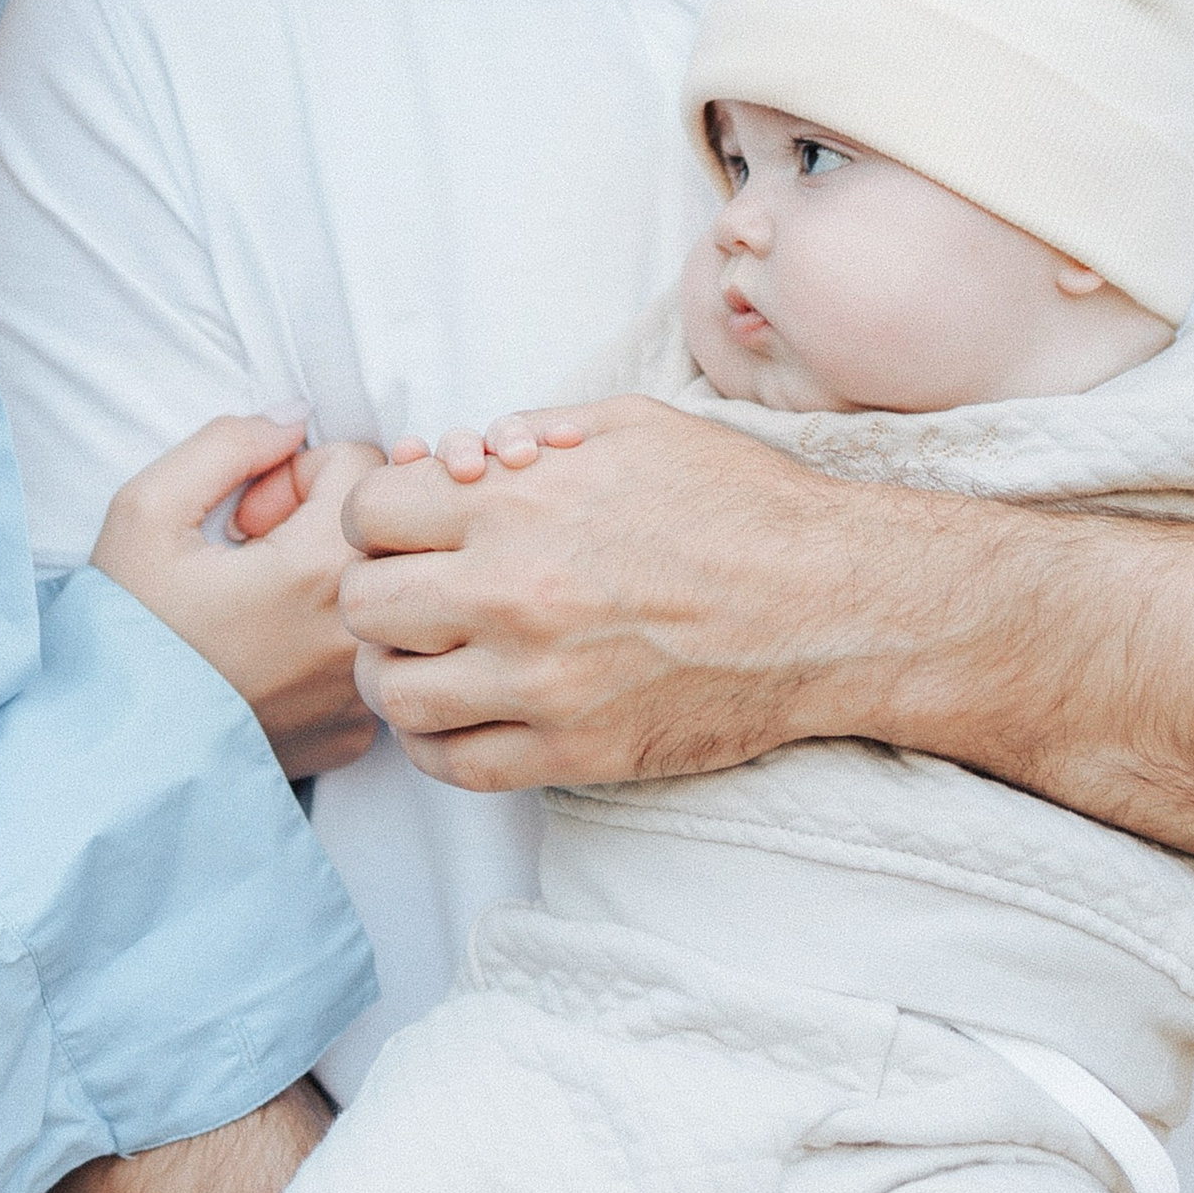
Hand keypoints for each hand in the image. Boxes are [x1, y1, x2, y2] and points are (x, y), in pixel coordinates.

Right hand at [96, 417, 385, 777]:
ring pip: (382, 594)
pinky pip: (368, 657)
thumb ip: (229, 443)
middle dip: (322, 523)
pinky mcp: (354, 735)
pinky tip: (268, 657)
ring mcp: (362, 692)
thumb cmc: (122, 631)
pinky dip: (329, 646)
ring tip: (260, 607)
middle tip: (254, 556)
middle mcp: (360, 632)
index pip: (366, 464)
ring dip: (329, 584)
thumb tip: (296, 417)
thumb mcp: (148, 511)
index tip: (249, 516)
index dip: (299, 473)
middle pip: (385, 528)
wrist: (103, 756)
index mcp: (319, 568)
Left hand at [338, 395, 870, 791]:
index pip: (369, 513)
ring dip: (396, 670)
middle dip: (377, 588)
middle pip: (363, 604)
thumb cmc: (741, 505)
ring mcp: (538, 683)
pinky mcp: (571, 753)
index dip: (380, 515)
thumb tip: (463, 454)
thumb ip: (535, 434)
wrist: (830, 606)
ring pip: (392, 692)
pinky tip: (457, 713)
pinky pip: (452, 764)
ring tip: (429, 654)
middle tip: (414, 589)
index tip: (408, 526)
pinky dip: (435, 743)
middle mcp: (513, 594)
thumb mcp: (634, 428)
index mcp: (519, 504)